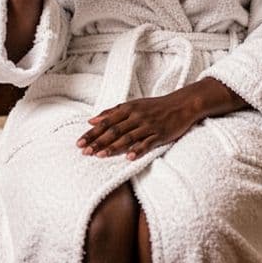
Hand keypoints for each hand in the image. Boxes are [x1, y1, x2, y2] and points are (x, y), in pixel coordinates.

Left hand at [77, 79, 245, 159]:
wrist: (182, 104)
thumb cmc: (156, 106)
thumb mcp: (133, 105)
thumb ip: (112, 112)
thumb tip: (92, 119)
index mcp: (129, 109)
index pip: (106, 122)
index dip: (92, 133)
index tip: (79, 142)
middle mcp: (137, 116)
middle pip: (114, 130)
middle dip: (98, 141)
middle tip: (84, 152)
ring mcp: (149, 125)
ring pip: (128, 137)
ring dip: (113, 147)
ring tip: (101, 156)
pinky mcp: (160, 134)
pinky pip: (147, 143)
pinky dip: (138, 150)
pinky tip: (129, 157)